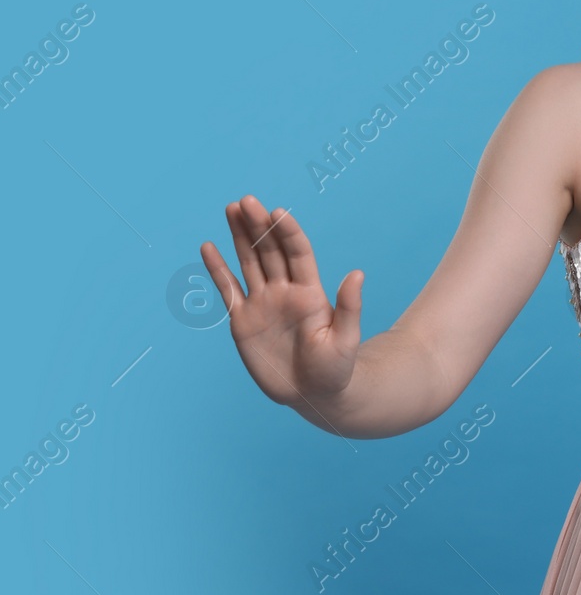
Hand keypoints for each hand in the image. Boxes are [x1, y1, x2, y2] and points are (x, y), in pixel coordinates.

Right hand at [199, 196, 363, 409]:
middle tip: (245, 200)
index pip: (297, 253)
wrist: (314, 394)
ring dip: (240, 236)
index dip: (288, 232)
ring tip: (230, 208)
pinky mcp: (243, 321)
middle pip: (270, 251)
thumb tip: (358, 274)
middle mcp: (285, 292)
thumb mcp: (345, 340)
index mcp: (310, 292)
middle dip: (258, 225)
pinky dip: (218, 270)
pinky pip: (228, 290)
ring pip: (249, 262)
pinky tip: (209, 247)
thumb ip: (349, 307)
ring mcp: (263, 304)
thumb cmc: (336, 368)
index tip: (277, 212)